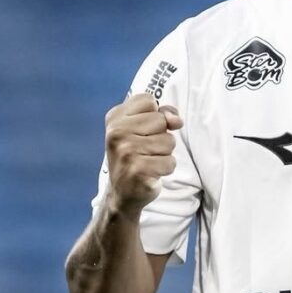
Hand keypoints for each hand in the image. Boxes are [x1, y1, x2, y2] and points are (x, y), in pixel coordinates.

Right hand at [104, 93, 183, 217]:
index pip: (148, 100)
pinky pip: (170, 162)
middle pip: (161, 121)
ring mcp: (126, 152)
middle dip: (161, 136)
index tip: (143, 129)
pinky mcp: (137, 171)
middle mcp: (117, 133)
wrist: (122, 192)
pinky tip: (150, 173)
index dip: (154, 114)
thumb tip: (176, 120)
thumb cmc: (136, 154)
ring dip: (164, 153)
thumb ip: (162, 114)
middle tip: (144, 149)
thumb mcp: (144, 127)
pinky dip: (165, 168)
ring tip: (148, 161)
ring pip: (168, 142)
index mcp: (115, 118)